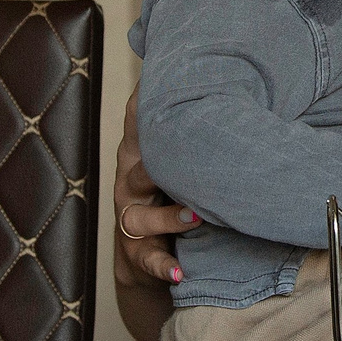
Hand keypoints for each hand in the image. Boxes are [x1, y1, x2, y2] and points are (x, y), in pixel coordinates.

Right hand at [114, 94, 196, 288]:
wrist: (152, 251)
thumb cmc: (173, 190)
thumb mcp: (178, 153)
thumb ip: (195, 118)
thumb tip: (210, 67)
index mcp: (142, 154)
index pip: (137, 126)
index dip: (141, 108)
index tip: (150, 90)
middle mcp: (131, 184)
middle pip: (136, 171)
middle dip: (156, 166)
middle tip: (184, 162)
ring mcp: (132, 219)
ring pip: (141, 217)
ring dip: (168, 218)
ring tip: (196, 217)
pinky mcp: (138, 253)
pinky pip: (147, 260)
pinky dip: (163, 267)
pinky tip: (179, 273)